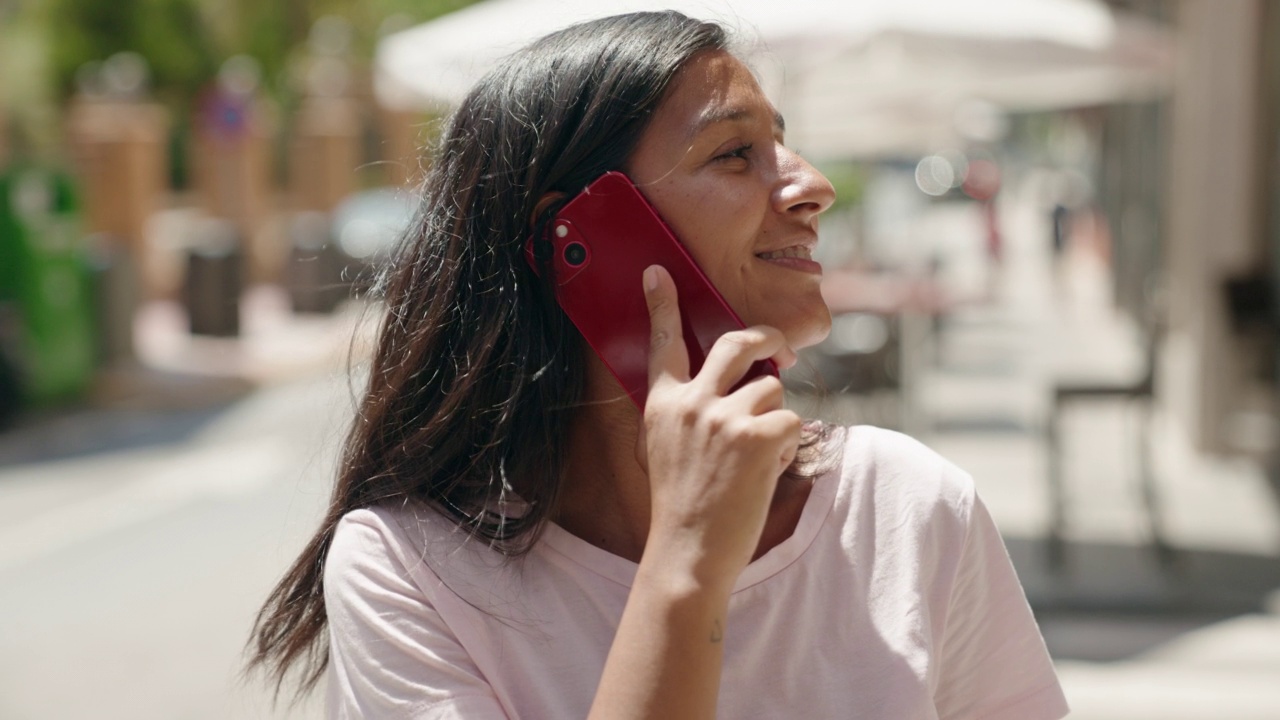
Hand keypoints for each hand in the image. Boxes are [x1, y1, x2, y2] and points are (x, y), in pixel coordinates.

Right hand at [637, 265, 801, 589]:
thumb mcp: (662, 449)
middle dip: (763, 337)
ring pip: (773, 389)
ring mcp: (726, 416)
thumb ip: (686, 412)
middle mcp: (693, 402)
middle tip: (776, 345)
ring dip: (774, 418)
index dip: (662, 304)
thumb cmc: (680, 506)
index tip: (659, 273)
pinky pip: (792, 422)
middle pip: (736, 343)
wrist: (689, 551)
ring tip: (756, 458)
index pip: (663, 342)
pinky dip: (787, 448)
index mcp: (663, 404)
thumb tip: (732, 384)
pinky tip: (766, 473)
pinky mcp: (760, 435)